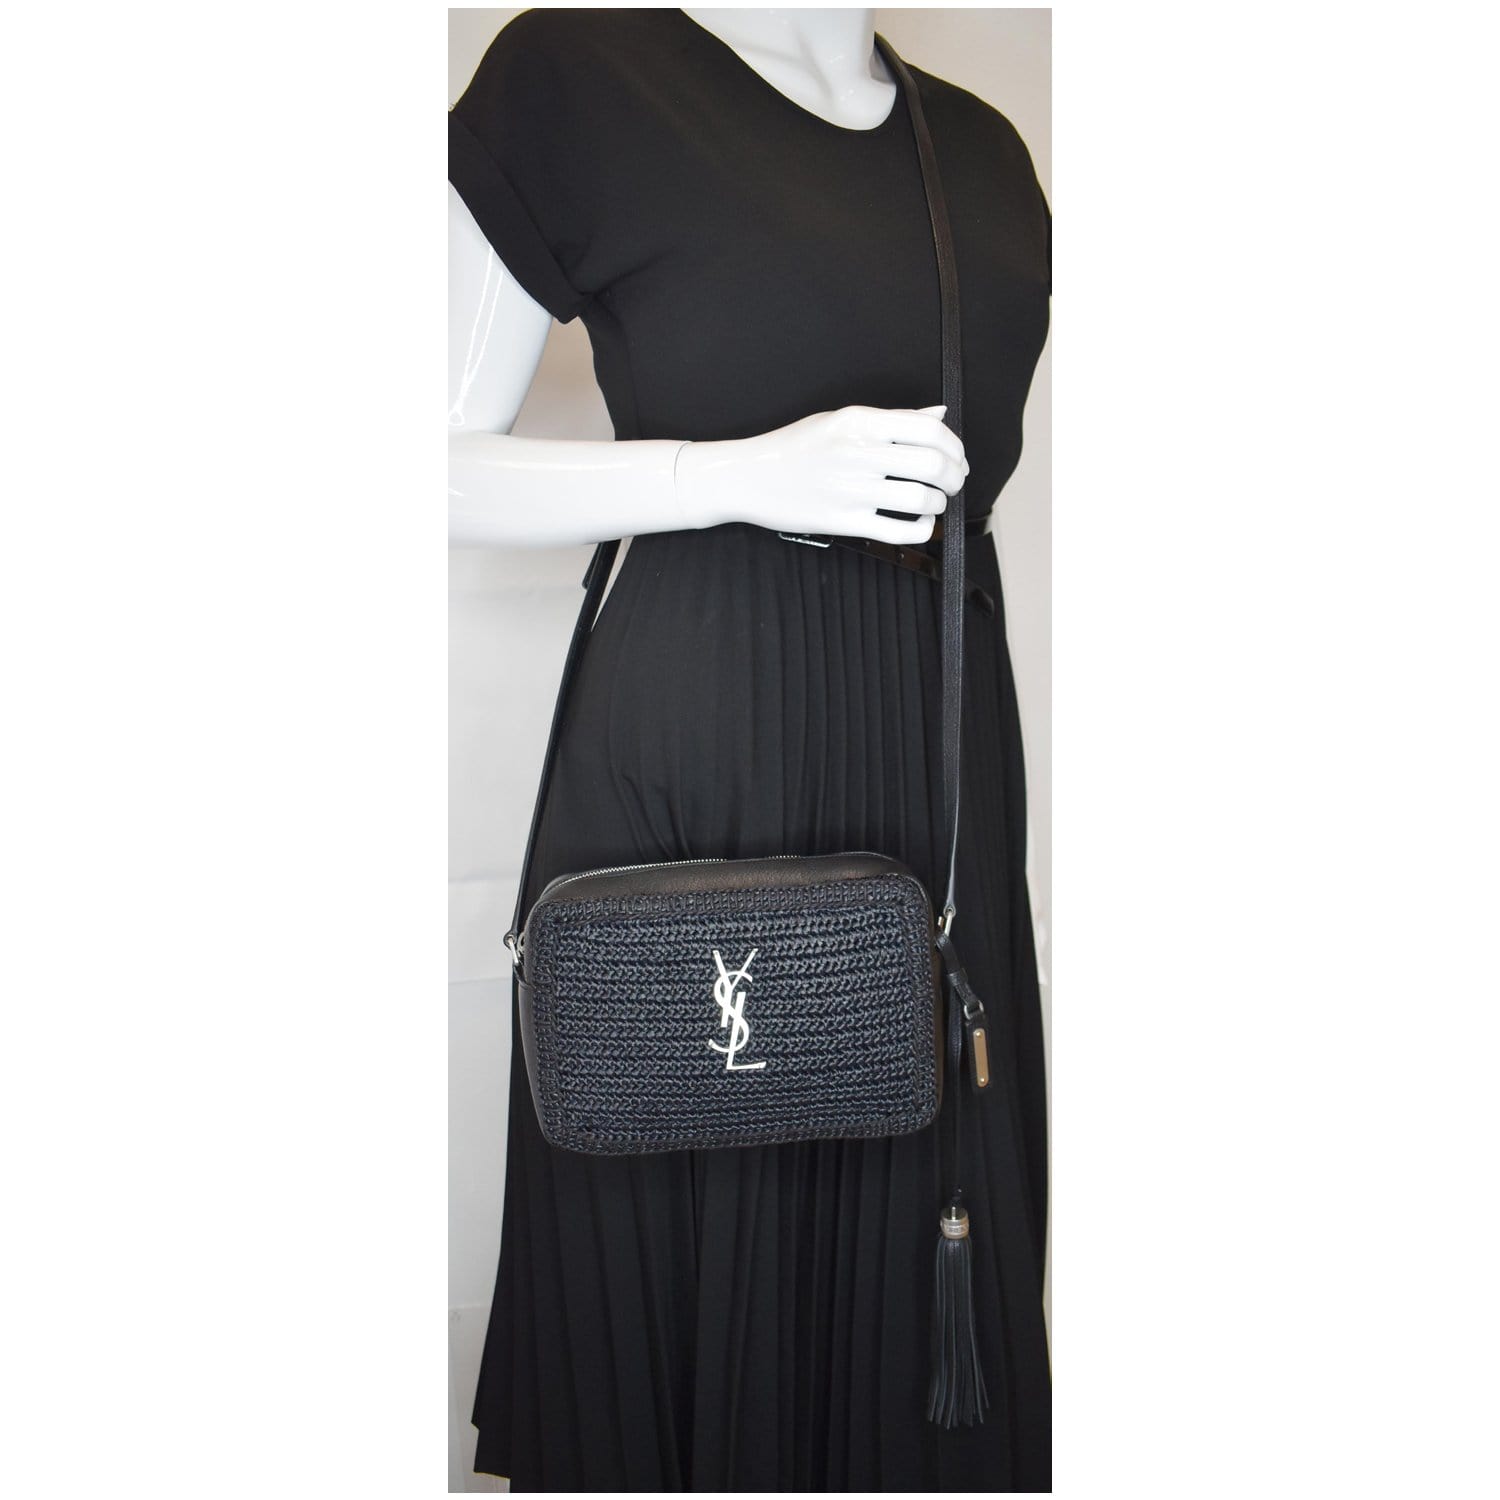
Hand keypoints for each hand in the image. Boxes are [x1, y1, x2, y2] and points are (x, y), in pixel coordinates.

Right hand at [675, 403, 968, 544]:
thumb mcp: (841, 420)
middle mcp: (858, 453)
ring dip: (939, 503)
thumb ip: (892, 418)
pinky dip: (921, 529)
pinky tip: (919, 523)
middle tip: (953, 482)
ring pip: (921, 499)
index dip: (953, 446)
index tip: (956, 457)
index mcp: (860, 422)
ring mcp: (851, 490)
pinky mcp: (845, 522)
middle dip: (954, 477)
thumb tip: (939, 414)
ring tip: (934, 503)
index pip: (928, 429)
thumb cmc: (795, 447)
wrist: (750, 477)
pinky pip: (900, 531)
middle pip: (931, 464)